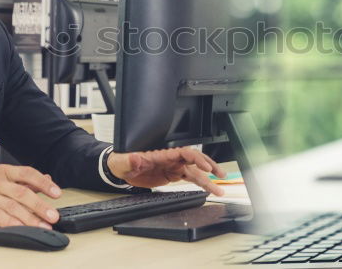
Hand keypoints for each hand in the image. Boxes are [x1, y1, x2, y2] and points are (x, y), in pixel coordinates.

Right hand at [0, 164, 61, 228]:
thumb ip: (21, 179)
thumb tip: (46, 178)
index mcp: (2, 171)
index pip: (28, 173)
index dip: (44, 183)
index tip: (57, 193)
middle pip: (22, 193)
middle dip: (41, 205)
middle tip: (54, 215)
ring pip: (12, 206)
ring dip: (30, 218)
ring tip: (43, 226)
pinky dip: (11, 223)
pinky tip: (21, 229)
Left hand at [106, 147, 227, 195]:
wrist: (122, 169)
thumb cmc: (123, 162)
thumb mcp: (125, 161)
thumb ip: (132, 160)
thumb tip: (135, 158)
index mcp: (164, 155)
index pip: (185, 153)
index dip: (197, 159)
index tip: (205, 167)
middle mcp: (172, 160)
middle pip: (196, 160)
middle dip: (209, 166)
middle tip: (220, 174)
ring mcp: (173, 168)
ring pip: (196, 172)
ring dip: (208, 180)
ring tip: (219, 189)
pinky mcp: (172, 176)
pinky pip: (190, 179)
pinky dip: (200, 184)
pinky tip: (209, 189)